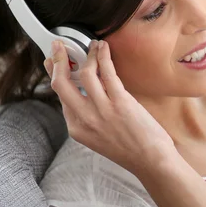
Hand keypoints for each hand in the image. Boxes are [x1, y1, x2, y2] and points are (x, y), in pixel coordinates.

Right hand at [44, 40, 175, 175]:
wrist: (150, 161)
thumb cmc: (130, 149)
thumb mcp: (98, 137)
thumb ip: (87, 116)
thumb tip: (85, 90)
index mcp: (76, 128)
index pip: (60, 96)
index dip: (56, 74)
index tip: (55, 61)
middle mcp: (84, 119)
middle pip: (61, 83)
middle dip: (57, 59)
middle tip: (59, 45)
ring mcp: (101, 110)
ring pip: (85, 74)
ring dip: (87, 54)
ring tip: (92, 45)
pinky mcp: (120, 102)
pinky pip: (107, 72)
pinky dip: (103, 56)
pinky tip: (103, 48)